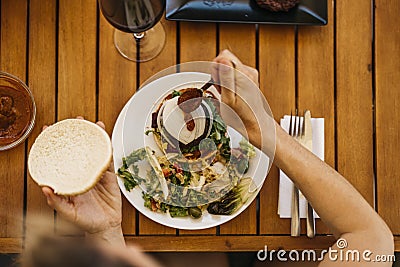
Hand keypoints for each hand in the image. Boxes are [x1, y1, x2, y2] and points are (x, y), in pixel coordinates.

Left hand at [41, 117, 123, 245]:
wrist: (105, 226)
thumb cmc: (85, 221)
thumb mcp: (68, 213)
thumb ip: (57, 202)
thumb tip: (45, 189)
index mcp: (70, 180)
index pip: (60, 157)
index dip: (54, 143)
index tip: (48, 130)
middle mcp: (82, 173)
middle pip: (78, 149)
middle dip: (76, 133)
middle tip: (75, 121)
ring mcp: (96, 173)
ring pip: (94, 150)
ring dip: (94, 136)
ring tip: (93, 124)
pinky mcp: (109, 175)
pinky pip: (108, 158)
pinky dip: (108, 147)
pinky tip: (106, 138)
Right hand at [212, 50, 265, 148]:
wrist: (256, 124)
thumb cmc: (241, 117)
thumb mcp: (228, 100)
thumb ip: (225, 79)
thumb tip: (223, 61)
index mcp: (242, 76)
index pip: (223, 56)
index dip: (215, 68)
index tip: (216, 82)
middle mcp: (248, 72)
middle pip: (225, 59)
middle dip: (218, 72)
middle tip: (220, 89)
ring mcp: (250, 74)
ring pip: (228, 65)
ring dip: (223, 77)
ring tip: (225, 92)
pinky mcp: (249, 77)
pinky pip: (233, 72)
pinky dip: (228, 80)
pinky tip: (230, 92)